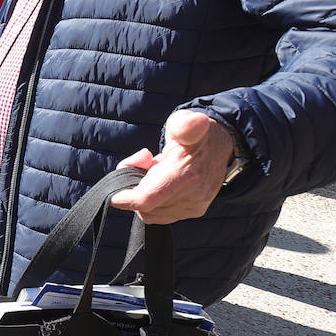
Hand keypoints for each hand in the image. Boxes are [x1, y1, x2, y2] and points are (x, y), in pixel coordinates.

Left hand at [109, 110, 235, 224]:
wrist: (221, 146)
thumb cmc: (195, 133)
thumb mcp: (185, 121)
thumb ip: (183, 124)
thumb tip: (189, 126)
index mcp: (186, 174)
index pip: (148, 198)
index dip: (127, 198)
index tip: (115, 194)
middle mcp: (192, 196)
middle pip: (146, 208)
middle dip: (135, 190)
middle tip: (141, 166)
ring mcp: (193, 206)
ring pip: (151, 214)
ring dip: (144, 196)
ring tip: (152, 172)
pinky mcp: (193, 211)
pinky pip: (161, 215)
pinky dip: (153, 202)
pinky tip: (158, 183)